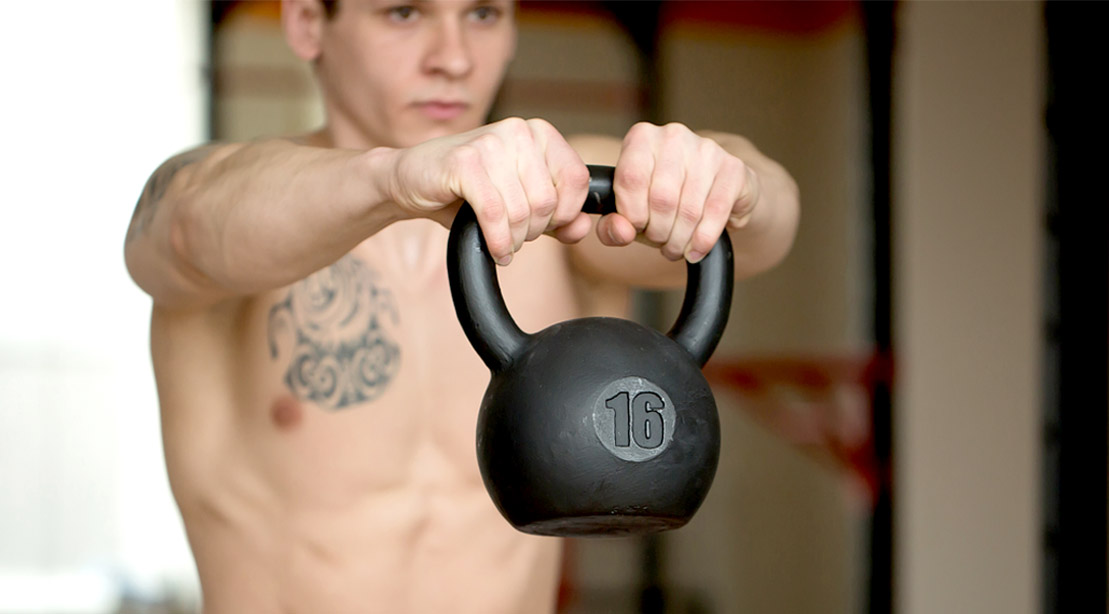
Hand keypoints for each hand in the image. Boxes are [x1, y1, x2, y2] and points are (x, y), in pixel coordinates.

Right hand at [388, 118, 592, 264]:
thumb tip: (583, 227)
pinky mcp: (464, 162)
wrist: (410, 180)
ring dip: (513, 240)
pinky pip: (494, 214)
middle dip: (533, 231)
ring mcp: (490, 143)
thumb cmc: (467, 192)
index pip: (577, 179)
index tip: (546, 227)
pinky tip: (494, 249)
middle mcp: (518, 131)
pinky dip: (497, 241)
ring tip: (502, 242)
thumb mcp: (520, 203)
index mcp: (538, 133)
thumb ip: (556, 217)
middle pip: (548, 201)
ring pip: (522, 211)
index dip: (566, 214)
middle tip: (515, 237)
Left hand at [598, 122, 760, 262]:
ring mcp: (706, 149)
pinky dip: (703, 240)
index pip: (630, 179)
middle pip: (661, 199)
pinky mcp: (733, 167)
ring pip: (689, 210)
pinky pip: (716, 212)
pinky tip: (696, 250)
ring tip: (676, 247)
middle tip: (660, 242)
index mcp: (642, 138)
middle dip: (658, 233)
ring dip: (680, 240)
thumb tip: (622, 231)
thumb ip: (612, 226)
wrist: (713, 190)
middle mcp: (673, 136)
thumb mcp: (632, 211)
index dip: (632, 214)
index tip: (637, 228)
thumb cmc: (665, 200)